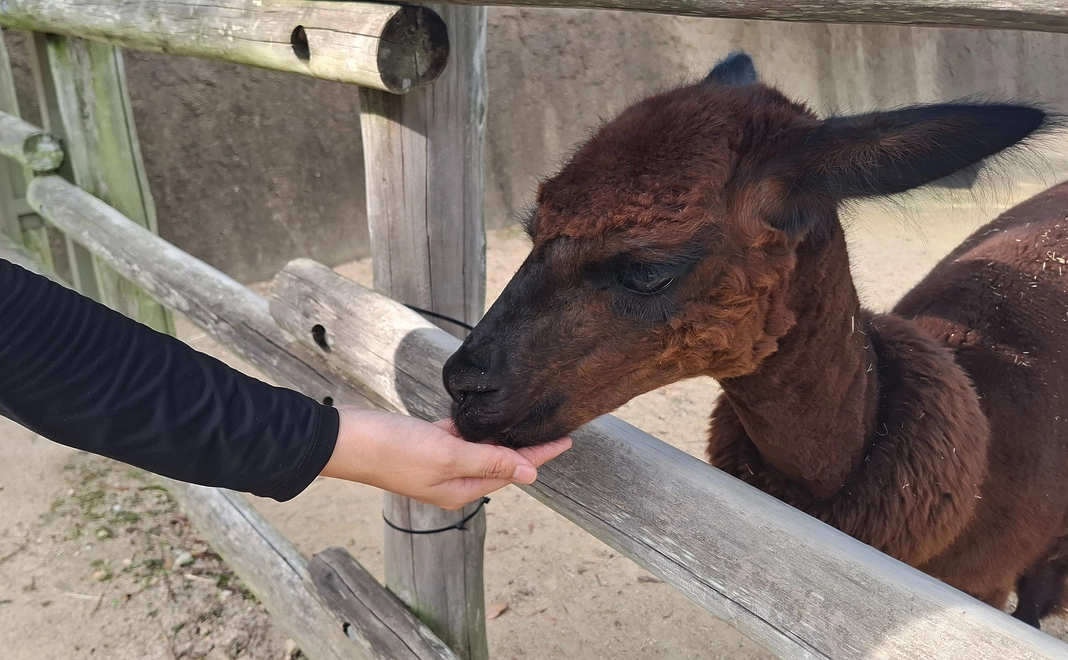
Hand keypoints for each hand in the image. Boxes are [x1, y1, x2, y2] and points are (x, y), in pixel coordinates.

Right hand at [319, 406, 571, 509]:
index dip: (539, 455)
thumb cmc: (393, 450)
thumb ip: (489, 461)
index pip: (511, 470)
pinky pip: (458, 436)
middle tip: (555, 427)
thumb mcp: (447, 455)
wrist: (344, 439)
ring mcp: (437, 462)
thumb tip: (529, 473)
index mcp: (460, 489)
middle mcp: (452, 479)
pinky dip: (475, 426)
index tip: (567, 440)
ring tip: (529, 419)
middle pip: (499, 461)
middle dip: (526, 447)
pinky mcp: (423, 443)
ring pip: (480, 448)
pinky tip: (486, 412)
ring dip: (503, 435)